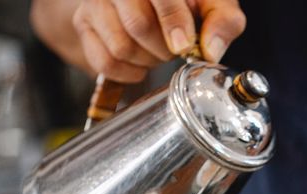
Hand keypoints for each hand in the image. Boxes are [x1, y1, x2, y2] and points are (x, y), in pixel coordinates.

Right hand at [71, 0, 245, 81]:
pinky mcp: (83, 23)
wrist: (149, 1)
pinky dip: (128, 73)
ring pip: (120, 47)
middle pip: (137, 25)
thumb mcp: (213, 3)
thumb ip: (223, 21)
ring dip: (146, 62)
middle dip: (163, 49)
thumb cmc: (187, 1)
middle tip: (174, 49)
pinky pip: (104, 62)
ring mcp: (96, 2)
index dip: (173, 23)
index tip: (184, 46)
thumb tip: (210, 50)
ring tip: (157, 52)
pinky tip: (140, 63)